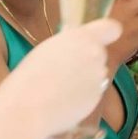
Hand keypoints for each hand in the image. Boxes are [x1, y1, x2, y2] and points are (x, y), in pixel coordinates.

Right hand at [0, 18, 121, 138]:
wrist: (25, 110)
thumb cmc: (28, 77)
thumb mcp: (48, 49)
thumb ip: (70, 45)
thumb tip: (76, 47)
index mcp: (84, 38)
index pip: (112, 28)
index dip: (106, 33)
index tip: (95, 39)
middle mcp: (96, 55)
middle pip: (99, 53)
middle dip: (87, 60)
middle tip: (64, 70)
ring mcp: (99, 78)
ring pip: (96, 74)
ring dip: (85, 79)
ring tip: (60, 90)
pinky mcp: (97, 99)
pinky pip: (92, 93)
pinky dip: (82, 96)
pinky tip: (63, 102)